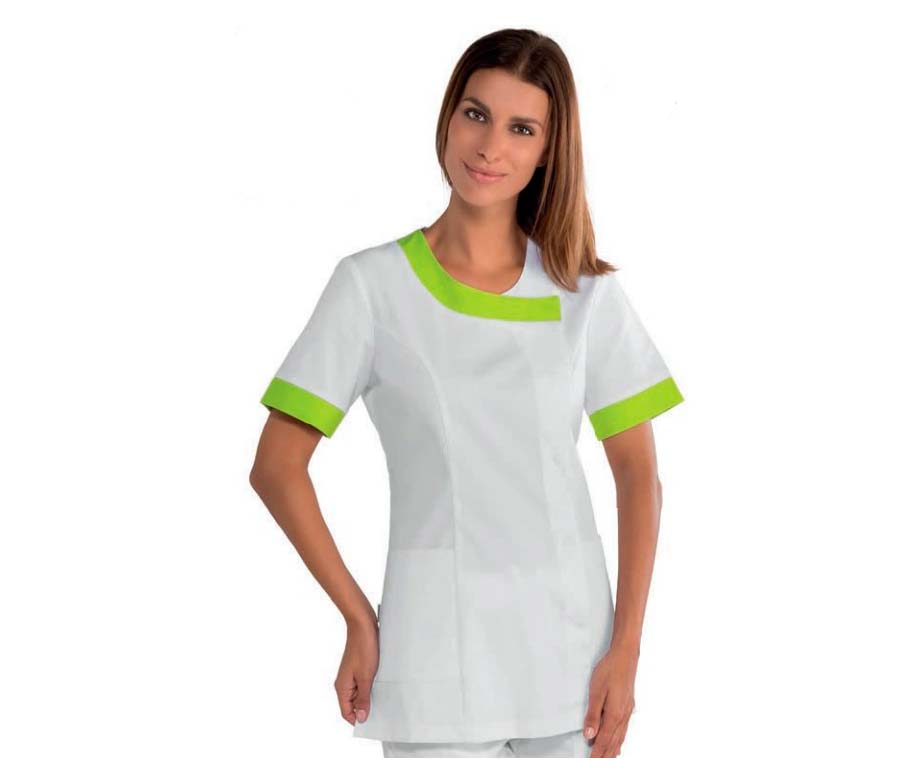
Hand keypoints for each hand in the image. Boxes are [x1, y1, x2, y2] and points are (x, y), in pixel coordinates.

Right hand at [333, 611, 378, 725]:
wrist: (363, 625)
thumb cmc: (363, 648)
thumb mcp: (366, 677)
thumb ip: (364, 699)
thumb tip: (361, 718)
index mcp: (342, 687)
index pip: (346, 712)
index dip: (358, 719)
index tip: (373, 722)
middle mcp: (344, 683)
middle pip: (353, 705)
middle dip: (365, 708)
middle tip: (382, 709)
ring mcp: (351, 676)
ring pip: (359, 694)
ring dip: (369, 696)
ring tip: (383, 695)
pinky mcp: (358, 668)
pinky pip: (363, 683)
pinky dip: (371, 686)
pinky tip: (381, 683)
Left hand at [583, 642, 638, 757]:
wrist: (625, 656)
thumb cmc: (609, 671)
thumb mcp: (596, 691)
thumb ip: (593, 715)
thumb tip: (589, 735)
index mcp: (614, 714)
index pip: (604, 740)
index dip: (596, 753)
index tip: (590, 764)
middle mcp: (623, 716)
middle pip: (613, 742)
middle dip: (605, 756)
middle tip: (596, 766)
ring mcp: (627, 712)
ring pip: (620, 738)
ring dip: (612, 750)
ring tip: (606, 760)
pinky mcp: (628, 707)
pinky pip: (623, 730)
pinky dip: (619, 741)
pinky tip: (617, 744)